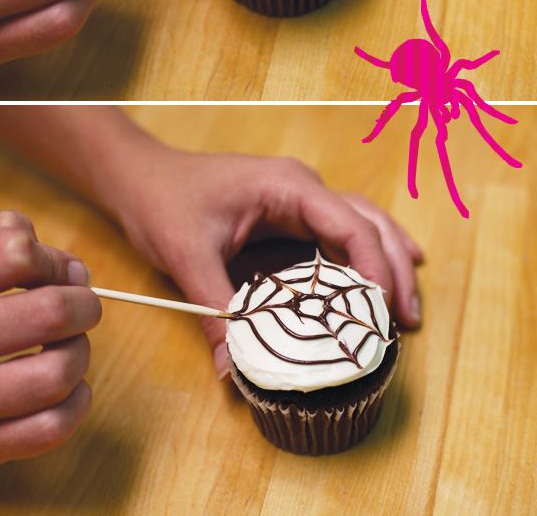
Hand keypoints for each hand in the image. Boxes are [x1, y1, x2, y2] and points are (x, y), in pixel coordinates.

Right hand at [0, 211, 100, 478]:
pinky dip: (75, 403)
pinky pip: (50, 428)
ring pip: (56, 375)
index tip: (54, 273)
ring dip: (79, 355)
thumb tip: (76, 274)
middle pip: (50, 314)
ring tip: (66, 348)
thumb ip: (2, 247)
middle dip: (83, 306)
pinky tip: (64, 388)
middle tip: (80, 309)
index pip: (16, 254)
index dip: (52, 260)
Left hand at [110, 143, 422, 377]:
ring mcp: (298, 199)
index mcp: (286, 186)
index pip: (348, 224)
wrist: (140, 177)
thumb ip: (215, 310)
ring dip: (385, 263)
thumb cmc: (163, 201)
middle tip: (407, 321)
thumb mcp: (187, 255)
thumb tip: (233, 371)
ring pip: (360, 225)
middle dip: (392, 269)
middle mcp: (302, 187)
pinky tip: (383, 279)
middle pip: (367, 223)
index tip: (382, 314)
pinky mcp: (288, 215)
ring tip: (407, 309)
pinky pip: (337, 234)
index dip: (373, 268)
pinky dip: (363, 258)